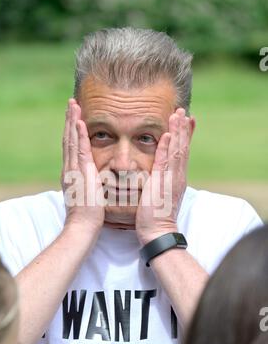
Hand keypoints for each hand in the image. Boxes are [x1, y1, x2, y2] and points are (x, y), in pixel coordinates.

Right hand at [61, 98, 104, 233]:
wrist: (82, 227)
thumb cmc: (89, 215)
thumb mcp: (88, 195)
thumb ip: (89, 183)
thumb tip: (94, 178)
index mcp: (72, 173)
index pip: (72, 147)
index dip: (72, 130)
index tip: (74, 117)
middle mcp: (69, 169)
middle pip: (68, 139)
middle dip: (70, 120)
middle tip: (71, 103)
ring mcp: (74, 170)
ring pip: (72, 140)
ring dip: (72, 121)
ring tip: (73, 105)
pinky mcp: (81, 173)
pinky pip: (79, 150)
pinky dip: (78, 135)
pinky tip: (79, 122)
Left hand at [136, 108, 192, 244]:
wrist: (158, 232)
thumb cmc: (156, 217)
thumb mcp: (161, 195)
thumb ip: (161, 183)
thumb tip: (158, 175)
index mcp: (176, 178)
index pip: (182, 153)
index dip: (184, 136)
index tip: (186, 121)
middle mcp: (177, 176)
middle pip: (183, 147)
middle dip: (183, 128)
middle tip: (183, 111)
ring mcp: (171, 179)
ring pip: (177, 150)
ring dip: (177, 132)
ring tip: (178, 115)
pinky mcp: (162, 183)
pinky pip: (165, 161)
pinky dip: (167, 147)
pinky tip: (166, 134)